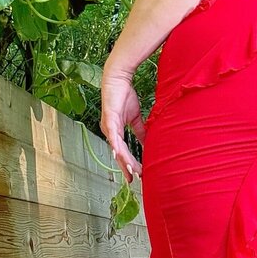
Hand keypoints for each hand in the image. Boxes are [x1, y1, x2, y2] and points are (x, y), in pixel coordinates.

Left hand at [100, 66, 145, 182]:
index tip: (136, 175)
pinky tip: (118, 154)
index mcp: (115, 132)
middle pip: (119, 154)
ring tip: (131, 170)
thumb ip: (140, 130)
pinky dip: (116, 146)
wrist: (118, 78)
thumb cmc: (124, 95)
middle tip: (134, 179)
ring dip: (124, 160)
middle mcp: (110, 132)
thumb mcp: (134, 117)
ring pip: (117, 148)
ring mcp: (108, 126)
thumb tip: (147, 141)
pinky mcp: (109, 119)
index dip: (129, 164)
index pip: (123, 152)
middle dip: (126, 167)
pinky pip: (113, 135)